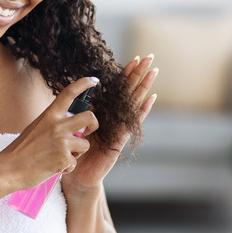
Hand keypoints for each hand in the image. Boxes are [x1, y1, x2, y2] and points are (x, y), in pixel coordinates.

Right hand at [0, 77, 100, 190]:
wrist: (9, 168)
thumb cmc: (21, 150)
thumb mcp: (36, 127)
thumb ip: (52, 123)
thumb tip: (68, 123)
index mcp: (49, 115)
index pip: (69, 93)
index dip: (84, 84)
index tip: (94, 80)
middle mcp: (58, 125)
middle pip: (89, 117)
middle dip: (94, 124)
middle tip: (88, 130)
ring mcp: (62, 141)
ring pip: (85, 144)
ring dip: (77, 152)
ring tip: (61, 156)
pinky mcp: (64, 158)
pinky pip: (75, 162)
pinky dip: (67, 167)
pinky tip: (54, 167)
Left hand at [62, 54, 158, 193]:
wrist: (78, 175)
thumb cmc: (77, 151)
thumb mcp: (77, 125)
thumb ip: (83, 110)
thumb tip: (84, 91)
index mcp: (105, 112)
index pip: (118, 89)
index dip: (125, 74)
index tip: (133, 58)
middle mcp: (116, 118)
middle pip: (130, 91)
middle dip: (139, 74)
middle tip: (150, 57)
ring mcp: (120, 128)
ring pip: (134, 102)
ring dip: (144, 87)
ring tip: (153, 72)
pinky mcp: (121, 139)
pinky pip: (133, 122)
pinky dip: (142, 110)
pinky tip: (152, 98)